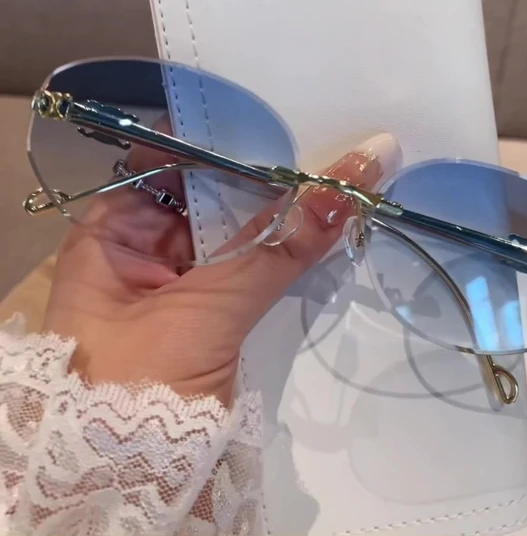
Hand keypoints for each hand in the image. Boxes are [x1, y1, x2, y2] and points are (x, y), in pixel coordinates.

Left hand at [42, 134, 399, 406]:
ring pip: (234, 230)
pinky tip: (323, 219)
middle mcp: (143, 248)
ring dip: (280, 210)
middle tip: (321, 136)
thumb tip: (346, 187)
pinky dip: (282, 248)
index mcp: (113, 231)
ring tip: (335, 168)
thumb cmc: (138, 383)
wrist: (129, 476)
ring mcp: (179, 279)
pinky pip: (249, 265)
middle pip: (209, 193)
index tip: (275, 117)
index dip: (221, 138)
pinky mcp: (209, 310)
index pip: (167, 160)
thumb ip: (279, 248)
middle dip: (263, 172)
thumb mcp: (208, 308)